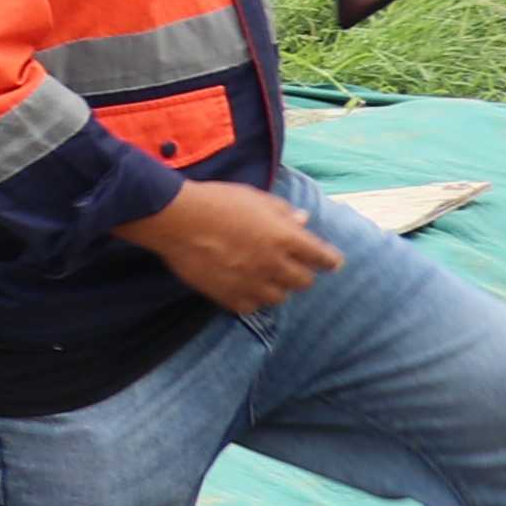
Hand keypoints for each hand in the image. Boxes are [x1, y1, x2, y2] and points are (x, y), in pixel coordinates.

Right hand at [124, 180, 338, 313]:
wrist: (175, 219)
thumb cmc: (216, 201)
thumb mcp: (254, 198)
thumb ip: (282, 212)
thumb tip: (303, 220)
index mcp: (285, 237)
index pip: (323, 257)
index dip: (330, 260)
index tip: (329, 262)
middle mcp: (274, 263)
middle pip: (305, 282)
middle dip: (301, 274)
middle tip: (289, 266)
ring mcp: (251, 282)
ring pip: (280, 298)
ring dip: (276, 288)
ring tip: (264, 278)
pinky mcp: (228, 295)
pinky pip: (251, 307)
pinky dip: (251, 299)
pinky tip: (243, 288)